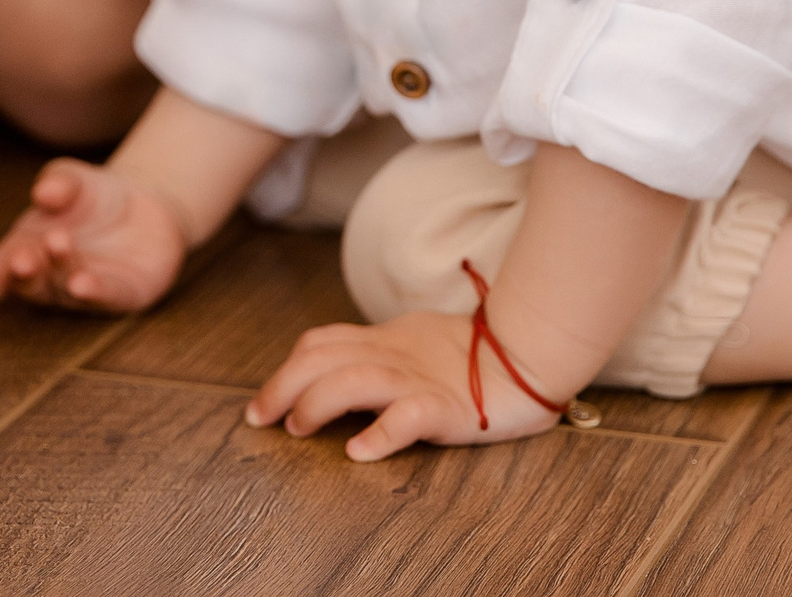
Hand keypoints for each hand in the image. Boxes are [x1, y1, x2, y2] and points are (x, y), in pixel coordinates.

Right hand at [0, 159, 186, 324]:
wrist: (147, 205)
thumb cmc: (93, 197)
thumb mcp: (72, 180)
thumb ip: (59, 183)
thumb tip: (43, 192)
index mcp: (26, 248)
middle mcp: (51, 276)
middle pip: (30, 283)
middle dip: (23, 273)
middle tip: (21, 259)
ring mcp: (85, 289)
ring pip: (65, 287)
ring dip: (60, 270)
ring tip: (59, 245)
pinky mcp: (122, 294)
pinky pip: (106, 296)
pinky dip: (94, 291)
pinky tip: (83, 282)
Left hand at [249, 311, 564, 460]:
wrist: (532, 353)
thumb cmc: (477, 353)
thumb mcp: (417, 341)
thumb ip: (380, 351)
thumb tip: (339, 369)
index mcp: (386, 339)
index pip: (322, 342)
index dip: (287, 368)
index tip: (264, 400)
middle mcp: (394, 355)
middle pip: (322, 359)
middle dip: (282, 386)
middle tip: (259, 419)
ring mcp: (418, 379)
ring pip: (352, 381)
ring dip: (315, 405)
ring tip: (298, 430)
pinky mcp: (445, 407)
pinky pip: (405, 417)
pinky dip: (377, 434)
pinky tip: (357, 452)